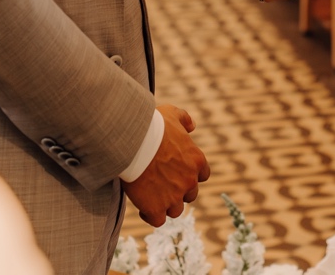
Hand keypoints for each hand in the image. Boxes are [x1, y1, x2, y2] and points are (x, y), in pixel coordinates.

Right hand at [122, 105, 209, 226]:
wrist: (133, 141)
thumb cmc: (152, 125)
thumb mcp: (171, 114)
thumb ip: (184, 119)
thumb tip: (192, 125)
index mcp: (197, 161)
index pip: (202, 175)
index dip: (190, 174)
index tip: (176, 171)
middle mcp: (189, 181)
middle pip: (190, 195)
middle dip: (178, 190)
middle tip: (160, 183)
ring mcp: (173, 197)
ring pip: (175, 210)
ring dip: (165, 204)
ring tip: (150, 195)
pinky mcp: (156, 208)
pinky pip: (158, 220)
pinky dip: (150, 215)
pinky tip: (142, 206)